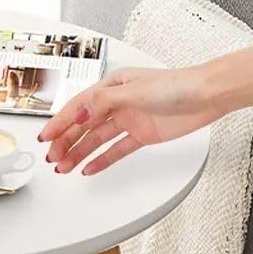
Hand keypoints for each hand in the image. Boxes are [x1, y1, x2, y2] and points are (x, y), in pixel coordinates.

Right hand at [38, 66, 222, 174]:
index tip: (45, 137)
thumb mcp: (134, 91)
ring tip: (64, 167)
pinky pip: (115, 150)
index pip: (77, 107)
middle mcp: (116, 103)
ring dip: (79, 153)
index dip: (59, 122)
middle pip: (83, 126)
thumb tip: (79, 115)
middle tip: (52, 158)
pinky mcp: (141, 135)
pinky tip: (88, 168)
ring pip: (96, 139)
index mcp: (111, 87)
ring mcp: (128, 120)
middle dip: (65, 142)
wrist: (207, 96)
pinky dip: (101, 160)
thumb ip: (103, 103)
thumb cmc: (176, 85)